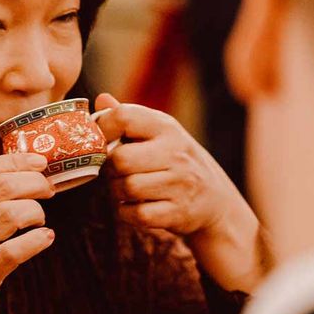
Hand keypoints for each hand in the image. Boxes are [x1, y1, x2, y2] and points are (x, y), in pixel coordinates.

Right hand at [0, 153, 55, 313]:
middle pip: (1, 185)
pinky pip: (15, 251)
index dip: (13, 160)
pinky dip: (37, 240)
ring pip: (10, 213)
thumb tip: (8, 177)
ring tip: (40, 218)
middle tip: (48, 189)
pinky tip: (45, 238)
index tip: (37, 161)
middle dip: (33, 182)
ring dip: (35, 211)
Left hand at [94, 92, 264, 291]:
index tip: (100, 140)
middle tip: (114, 171)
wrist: (214, 198)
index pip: (124, 117)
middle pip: (120, 159)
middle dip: (109, 168)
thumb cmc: (173, 159)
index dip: (102, 128)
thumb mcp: (157, 132)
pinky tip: (132, 205)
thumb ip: (127, 117)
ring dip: (116, 191)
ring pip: (127, 188)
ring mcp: (180, 184)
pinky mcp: (178, 212)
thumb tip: (100, 99)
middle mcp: (176, 153)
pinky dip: (126, 212)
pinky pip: (136, 214)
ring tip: (123, 187)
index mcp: (166, 127)